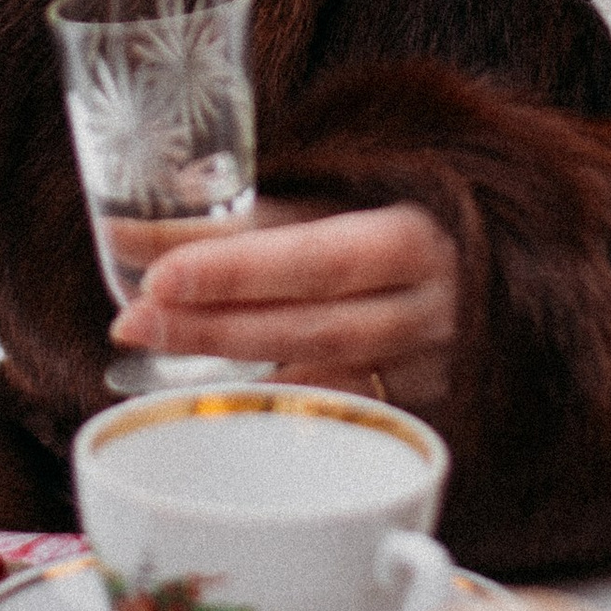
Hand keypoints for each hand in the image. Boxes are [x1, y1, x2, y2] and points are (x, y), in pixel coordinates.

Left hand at [110, 201, 459, 419]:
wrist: (486, 271)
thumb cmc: (392, 224)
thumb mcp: (333, 202)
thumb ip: (243, 221)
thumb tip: (124, 234)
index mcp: (415, 236)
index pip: (317, 255)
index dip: (238, 267)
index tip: (159, 275)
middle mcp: (432, 308)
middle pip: (313, 323)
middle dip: (215, 324)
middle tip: (133, 320)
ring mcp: (430, 368)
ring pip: (323, 373)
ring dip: (232, 365)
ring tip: (153, 352)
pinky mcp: (420, 408)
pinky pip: (339, 408)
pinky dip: (275, 401)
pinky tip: (219, 395)